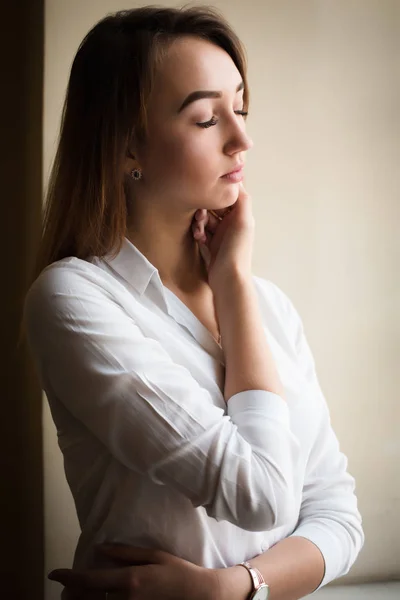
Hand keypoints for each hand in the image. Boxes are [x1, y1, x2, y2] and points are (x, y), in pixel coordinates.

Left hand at [48, 544, 218, 599]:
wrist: (201, 596)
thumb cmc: (179, 571)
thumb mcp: (154, 555)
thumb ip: (126, 553)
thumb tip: (101, 549)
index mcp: (130, 580)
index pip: (90, 579)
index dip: (69, 577)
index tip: (55, 573)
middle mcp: (127, 599)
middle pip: (88, 599)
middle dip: (71, 593)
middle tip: (64, 586)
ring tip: (74, 596)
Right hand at [192, 184, 254, 293]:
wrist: (228, 280)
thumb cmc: (237, 250)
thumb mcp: (243, 221)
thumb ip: (242, 199)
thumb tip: (236, 179)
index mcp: (241, 216)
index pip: (226, 196)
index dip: (215, 196)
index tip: (208, 199)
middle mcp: (232, 223)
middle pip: (213, 206)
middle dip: (204, 209)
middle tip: (201, 218)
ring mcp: (221, 234)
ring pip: (206, 218)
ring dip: (200, 222)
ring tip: (199, 231)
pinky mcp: (212, 244)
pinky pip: (202, 231)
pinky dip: (199, 232)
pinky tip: (199, 238)